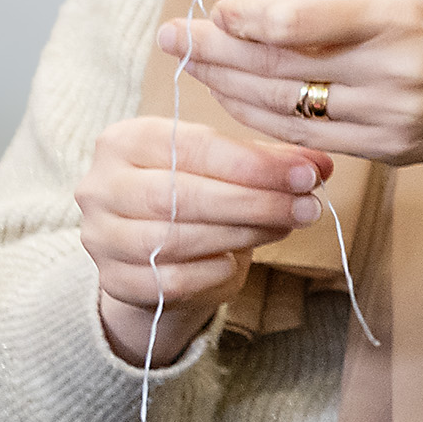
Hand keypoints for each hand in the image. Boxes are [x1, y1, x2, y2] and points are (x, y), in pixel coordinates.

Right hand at [77, 113, 318, 364]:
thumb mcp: (229, 169)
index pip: (191, 147)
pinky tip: (235, 262)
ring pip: (173, 239)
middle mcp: (101, 185)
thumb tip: (322, 164)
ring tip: (283, 227)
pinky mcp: (113, 280)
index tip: (307, 175)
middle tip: (307, 207)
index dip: (253, 164)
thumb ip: (271, 162)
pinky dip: (211, 272)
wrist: (156, 254)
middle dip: (253, 202)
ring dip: (241, 234)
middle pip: (179, 195)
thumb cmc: (197, 196)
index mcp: (125, 140)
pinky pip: (169, 280)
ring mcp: (100, 236)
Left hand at [155, 0, 422, 184]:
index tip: (209, 9)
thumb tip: (240, 3)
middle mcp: (399, 69)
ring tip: (194, 65)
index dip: (240, 17)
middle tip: (172, 36)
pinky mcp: (392, 151)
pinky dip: (263, 117)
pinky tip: (239, 97)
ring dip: (228, 87)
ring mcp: (395, 118)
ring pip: (285, 106)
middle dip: (216, 51)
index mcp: (403, 13)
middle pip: (280, 65)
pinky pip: (307, 137)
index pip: (296, 21)